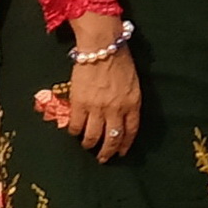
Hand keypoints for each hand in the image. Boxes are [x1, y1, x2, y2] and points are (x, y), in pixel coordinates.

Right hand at [46, 39, 145, 160]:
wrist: (102, 48)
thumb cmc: (121, 62)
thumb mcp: (133, 84)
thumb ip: (129, 102)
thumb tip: (123, 119)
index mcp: (133, 103)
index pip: (131, 131)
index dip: (125, 144)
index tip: (121, 153)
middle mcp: (116, 109)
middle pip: (112, 138)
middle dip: (107, 152)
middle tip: (103, 159)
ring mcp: (97, 108)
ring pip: (92, 137)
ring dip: (89, 144)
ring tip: (87, 145)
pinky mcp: (79, 104)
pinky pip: (75, 126)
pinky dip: (74, 132)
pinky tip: (75, 132)